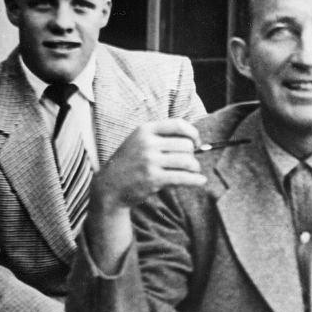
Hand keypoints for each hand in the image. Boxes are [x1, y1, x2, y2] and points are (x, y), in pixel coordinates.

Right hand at [91, 119, 205, 212]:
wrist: (110, 186)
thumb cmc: (131, 163)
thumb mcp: (140, 142)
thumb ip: (162, 137)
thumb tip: (196, 140)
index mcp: (145, 130)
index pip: (178, 125)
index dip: (193, 134)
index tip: (196, 143)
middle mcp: (147, 143)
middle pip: (187, 145)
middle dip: (192, 155)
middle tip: (189, 163)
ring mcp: (149, 161)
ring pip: (188, 161)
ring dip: (195, 168)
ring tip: (192, 172)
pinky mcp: (153, 178)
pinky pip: (184, 177)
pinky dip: (196, 180)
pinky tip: (200, 181)